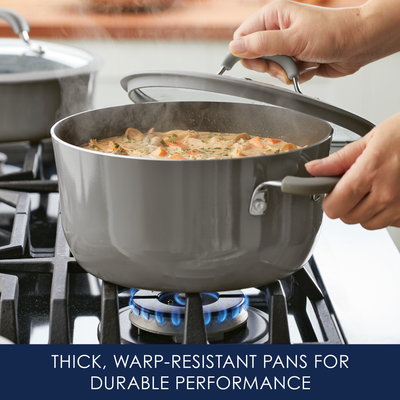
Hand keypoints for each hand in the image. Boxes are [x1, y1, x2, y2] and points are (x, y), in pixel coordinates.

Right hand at [229, 0, 399, 83]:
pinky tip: (309, 66)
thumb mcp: (293, 39)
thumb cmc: (333, 32)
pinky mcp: (296, 59)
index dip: (245, 53)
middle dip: (269, 66)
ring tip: (301, 64)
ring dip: (285, 72)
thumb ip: (262, 44)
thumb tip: (235, 48)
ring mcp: (287, 46)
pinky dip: (297, 75)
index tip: (257, 63)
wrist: (359, 43)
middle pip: (255, 56)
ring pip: (271, 69)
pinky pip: (285, 74)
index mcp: (273, 17)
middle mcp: (278, 30)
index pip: (243, 37)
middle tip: (283, 64)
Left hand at [305, 112, 399, 229]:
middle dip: (345, 204)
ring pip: (367, 223)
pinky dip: (385, 213)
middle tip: (353, 186)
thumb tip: (313, 169)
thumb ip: (338, 160)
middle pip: (348, 218)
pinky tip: (389, 194)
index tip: (331, 190)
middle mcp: (386, 194)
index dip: (329, 199)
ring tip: (373, 188)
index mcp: (370, 173)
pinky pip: (389, 223)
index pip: (334, 206)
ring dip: (364, 211)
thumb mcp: (370, 139)